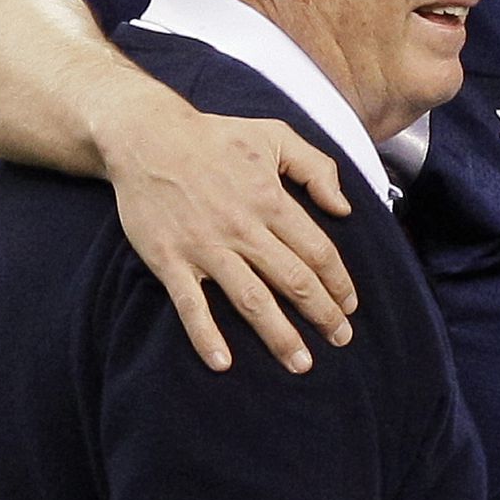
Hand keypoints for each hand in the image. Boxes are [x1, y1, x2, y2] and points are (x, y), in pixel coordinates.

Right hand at [103, 101, 354, 373]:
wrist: (148, 137)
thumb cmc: (217, 136)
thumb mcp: (277, 136)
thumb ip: (317, 167)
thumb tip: (343, 208)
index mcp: (272, 201)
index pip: (317, 251)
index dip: (339, 282)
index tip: (351, 306)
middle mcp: (244, 229)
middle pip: (293, 281)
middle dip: (322, 315)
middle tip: (341, 340)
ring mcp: (206, 247)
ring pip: (251, 300)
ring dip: (279, 335)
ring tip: (301, 363)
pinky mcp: (170, 259)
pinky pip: (190, 305)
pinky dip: (206, 335)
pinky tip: (223, 362)